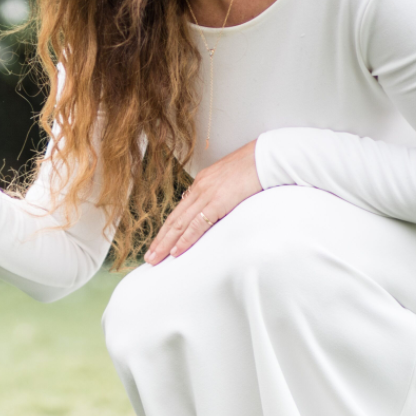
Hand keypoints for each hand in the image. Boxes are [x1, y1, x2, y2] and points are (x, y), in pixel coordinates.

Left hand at [143, 140, 261, 263]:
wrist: (265, 157)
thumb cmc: (253, 167)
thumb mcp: (230, 180)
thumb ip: (220, 194)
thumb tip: (218, 209)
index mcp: (202, 183)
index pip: (179, 211)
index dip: (167, 229)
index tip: (159, 242)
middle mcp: (199, 189)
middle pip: (174, 220)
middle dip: (160, 240)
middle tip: (149, 257)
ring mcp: (207, 196)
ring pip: (180, 224)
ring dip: (166, 243)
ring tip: (155, 258)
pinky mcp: (218, 202)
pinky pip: (197, 225)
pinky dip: (185, 239)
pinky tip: (176, 250)